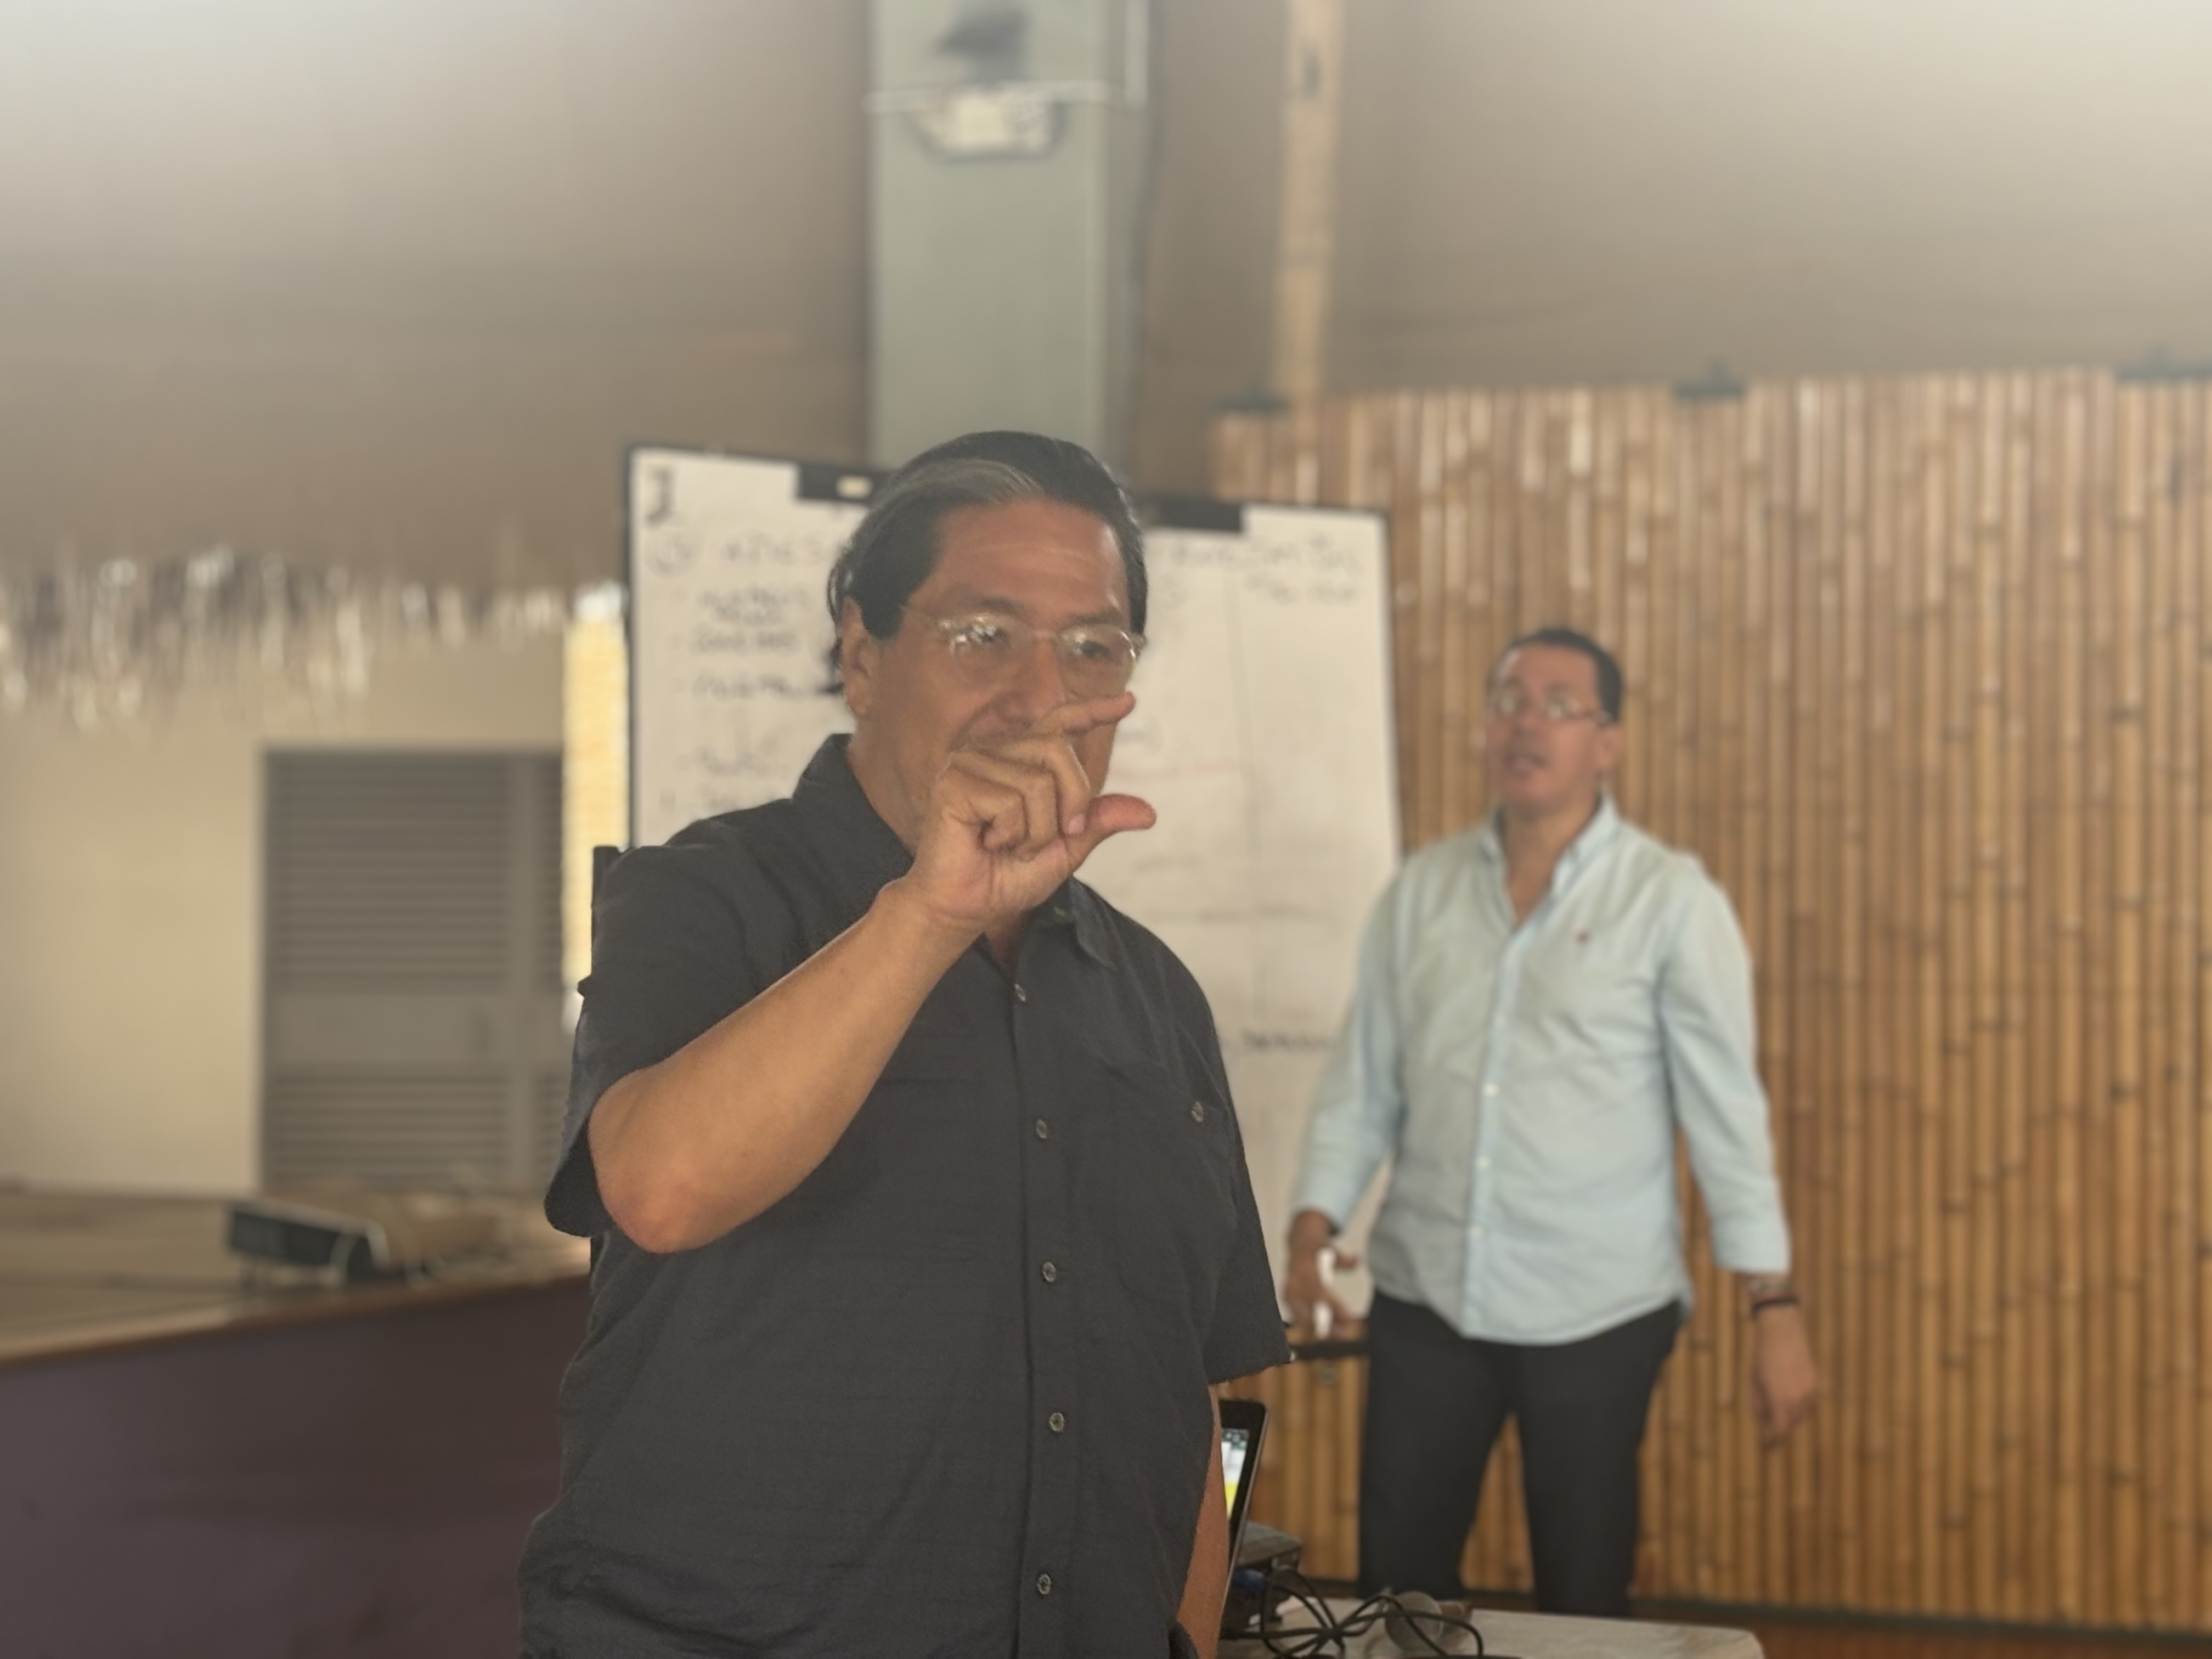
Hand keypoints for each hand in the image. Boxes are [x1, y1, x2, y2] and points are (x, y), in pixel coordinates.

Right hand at [901, 694, 1155, 936]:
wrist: (965, 908)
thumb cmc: (1006, 877)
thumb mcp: (1066, 849)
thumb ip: (1098, 822)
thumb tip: (1149, 813)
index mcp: (1021, 761)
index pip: (1061, 723)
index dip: (1094, 710)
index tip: (1129, 701)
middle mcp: (995, 752)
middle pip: (1059, 751)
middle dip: (1069, 804)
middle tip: (1047, 840)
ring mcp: (970, 762)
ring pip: (1037, 782)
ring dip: (1036, 830)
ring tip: (1008, 845)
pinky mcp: (955, 782)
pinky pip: (1011, 802)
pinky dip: (1012, 834)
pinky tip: (987, 842)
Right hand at [1281, 1209, 1360, 1339]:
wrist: (1299, 1246)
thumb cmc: (1320, 1250)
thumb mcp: (1333, 1250)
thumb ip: (1344, 1259)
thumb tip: (1357, 1260)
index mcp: (1305, 1270)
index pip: (1321, 1294)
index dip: (1336, 1309)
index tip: (1350, 1321)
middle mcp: (1294, 1283)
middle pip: (1311, 1311)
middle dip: (1329, 1325)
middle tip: (1347, 1333)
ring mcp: (1288, 1292)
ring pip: (1304, 1318)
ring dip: (1322, 1328)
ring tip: (1340, 1334)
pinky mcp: (1287, 1299)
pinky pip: (1299, 1317)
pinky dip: (1313, 1324)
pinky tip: (1328, 1330)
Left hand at [1750, 1303, 1817, 1444]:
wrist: (1782, 1330)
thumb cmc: (1762, 1355)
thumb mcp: (1754, 1381)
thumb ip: (1759, 1405)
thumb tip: (1763, 1423)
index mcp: (1781, 1400)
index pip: (1780, 1430)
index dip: (1773, 1438)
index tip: (1767, 1443)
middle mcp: (1799, 1399)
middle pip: (1791, 1424)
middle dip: (1781, 1426)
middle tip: (1769, 1425)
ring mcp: (1810, 1391)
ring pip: (1802, 1414)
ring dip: (1790, 1415)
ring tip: (1776, 1404)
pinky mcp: (1815, 1383)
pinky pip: (1808, 1402)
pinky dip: (1799, 1404)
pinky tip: (1788, 1394)